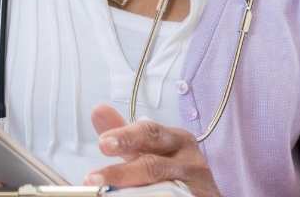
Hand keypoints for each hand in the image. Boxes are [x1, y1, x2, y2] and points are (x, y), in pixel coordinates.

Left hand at [82, 105, 220, 196]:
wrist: (203, 194)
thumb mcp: (151, 149)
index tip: (103, 143)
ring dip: (132, 193)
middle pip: (153, 165)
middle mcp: (189, 160)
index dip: (125, 137)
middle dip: (123, 172)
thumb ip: (126, 135)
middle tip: (96, 177)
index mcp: (176, 139)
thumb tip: (98, 111)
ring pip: (162, 188)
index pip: (149, 133)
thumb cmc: (174, 169)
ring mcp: (197, 184)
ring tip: (107, 195)